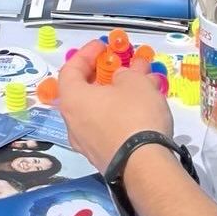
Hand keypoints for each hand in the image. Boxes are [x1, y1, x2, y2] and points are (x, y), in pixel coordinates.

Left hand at [58, 41, 170, 171]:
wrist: (146, 169)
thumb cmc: (134, 115)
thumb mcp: (133, 82)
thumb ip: (125, 73)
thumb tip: (121, 75)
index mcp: (72, 99)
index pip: (71, 69)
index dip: (86, 54)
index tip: (103, 46)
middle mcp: (72, 122)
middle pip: (85, 91)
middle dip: (106, 75)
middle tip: (122, 66)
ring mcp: (87, 143)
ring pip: (100, 110)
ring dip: (119, 94)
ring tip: (143, 84)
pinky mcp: (103, 157)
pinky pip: (109, 127)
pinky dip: (123, 114)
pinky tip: (145, 109)